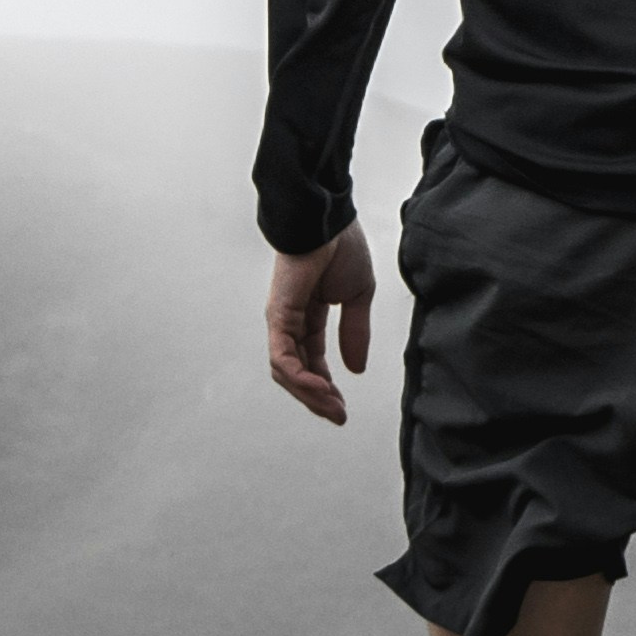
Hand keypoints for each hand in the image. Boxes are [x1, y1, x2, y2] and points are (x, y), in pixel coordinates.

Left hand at [263, 224, 376, 425]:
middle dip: (318, 398)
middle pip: (298, 372)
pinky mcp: (278, 316)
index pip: (312, 360)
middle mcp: (291, 321)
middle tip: (338, 415)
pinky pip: (282, 357)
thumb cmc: (341, 246)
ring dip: (309, 394)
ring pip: (287, 371)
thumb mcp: (357, 296)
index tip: (343, 407)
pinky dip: (299, 377)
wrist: (328, 220)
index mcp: (310, 316)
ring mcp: (282, 320)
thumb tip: (356, 369)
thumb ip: (355, 332)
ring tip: (332, 407)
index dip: (327, 386)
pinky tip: (321, 388)